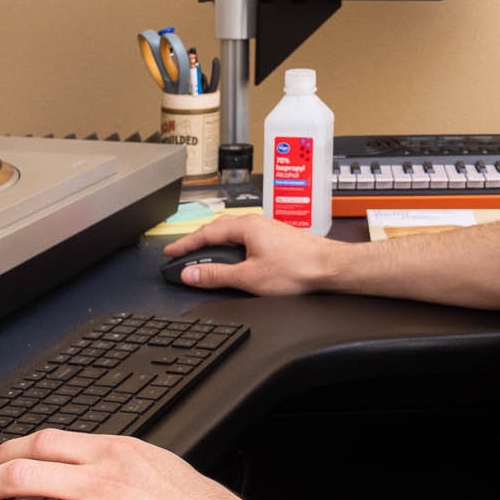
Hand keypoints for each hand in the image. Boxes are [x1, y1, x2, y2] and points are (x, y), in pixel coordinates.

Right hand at [163, 209, 340, 294]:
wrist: (329, 268)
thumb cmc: (297, 269)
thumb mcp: (248, 277)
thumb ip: (217, 275)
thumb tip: (191, 273)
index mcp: (245, 226)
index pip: (205, 233)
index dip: (185, 244)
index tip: (170, 251)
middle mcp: (256, 223)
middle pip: (217, 230)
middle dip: (197, 242)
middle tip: (180, 253)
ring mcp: (267, 229)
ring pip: (232, 234)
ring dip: (214, 244)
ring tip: (202, 256)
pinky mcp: (276, 238)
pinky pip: (245, 239)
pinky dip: (230, 247)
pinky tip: (233, 257)